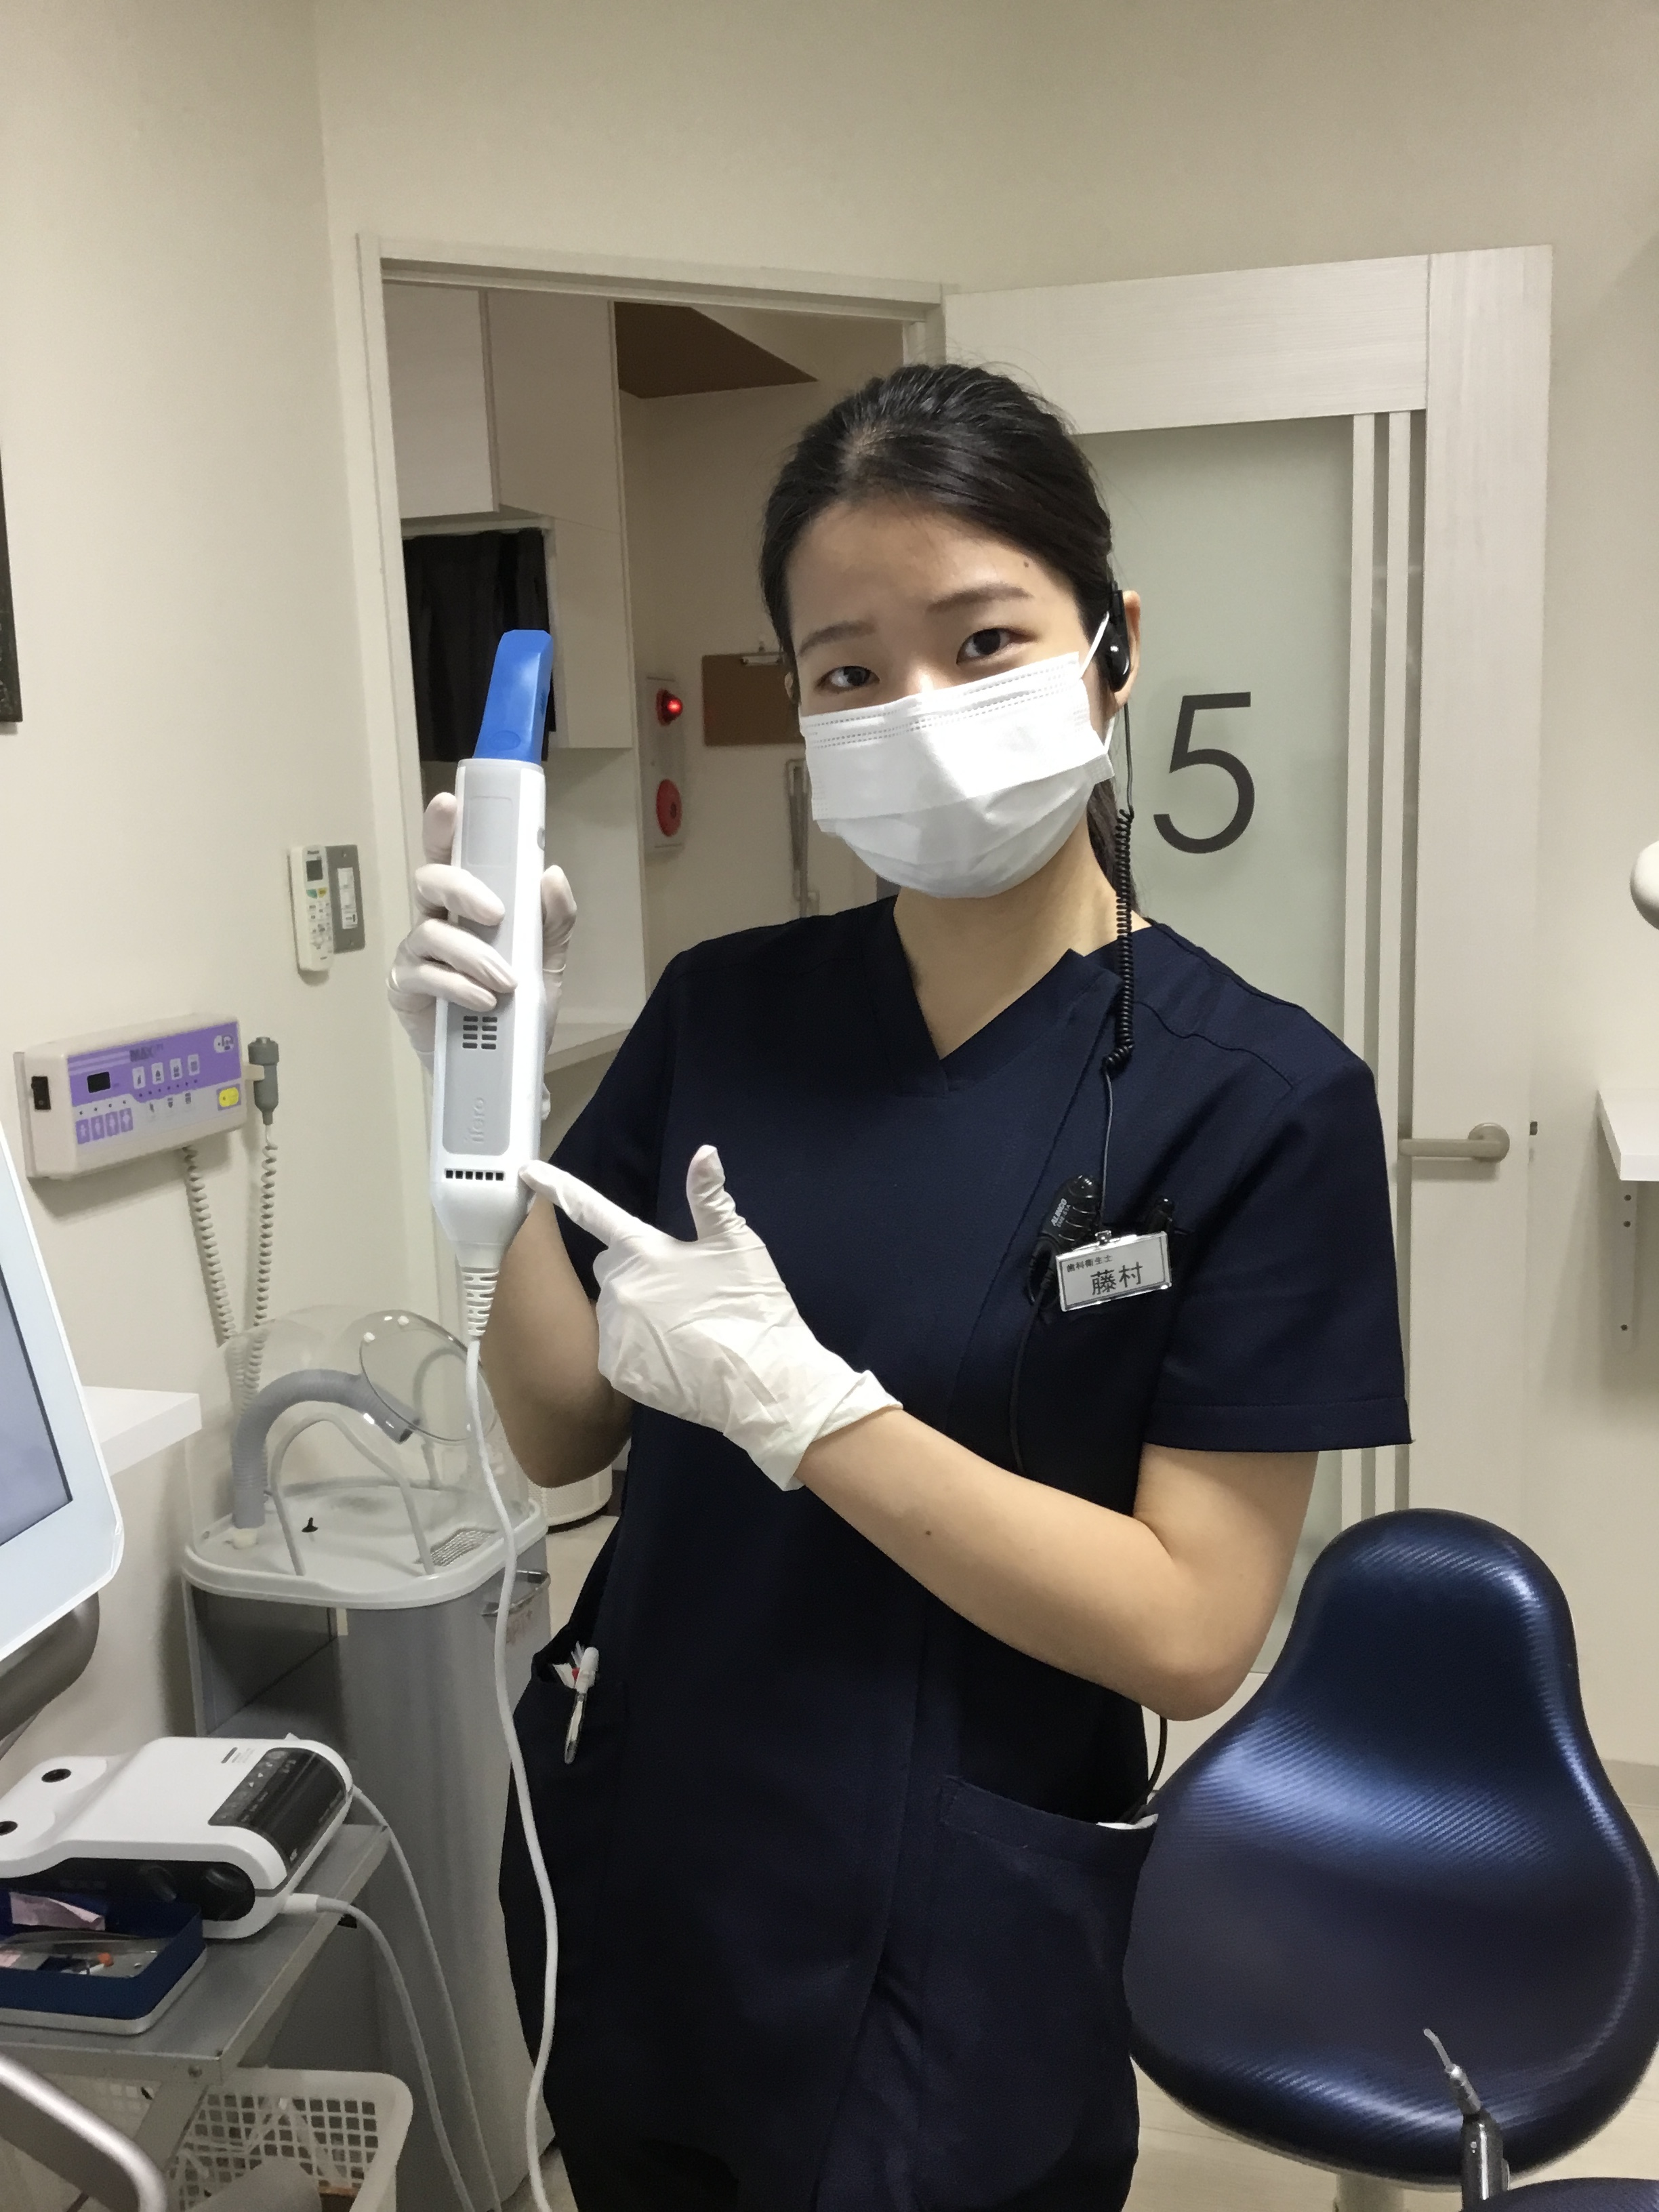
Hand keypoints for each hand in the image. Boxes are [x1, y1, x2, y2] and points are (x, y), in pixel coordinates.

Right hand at [388, 792, 576, 1071]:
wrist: (507, 1068)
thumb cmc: (517, 1009)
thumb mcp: (546, 964)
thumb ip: (552, 923)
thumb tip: (551, 875)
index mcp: (468, 905)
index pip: (453, 855)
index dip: (443, 827)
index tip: (449, 805)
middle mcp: (436, 920)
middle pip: (429, 880)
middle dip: (461, 889)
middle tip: (496, 912)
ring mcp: (416, 954)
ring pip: (430, 932)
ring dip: (472, 953)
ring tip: (504, 980)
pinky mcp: (405, 989)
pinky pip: (423, 976)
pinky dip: (456, 986)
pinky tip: (483, 1000)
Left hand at [521, 1145, 898, 1489]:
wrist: (760, 1384)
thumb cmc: (751, 1307)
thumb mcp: (738, 1245)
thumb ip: (711, 1199)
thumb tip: (704, 1152)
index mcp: (644, 1252)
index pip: (593, 1211)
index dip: (558, 1187)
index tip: (526, 1170)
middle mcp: (618, 1289)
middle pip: (612, 1268)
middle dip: (637, 1273)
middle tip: (682, 1292)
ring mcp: (614, 1332)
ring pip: (615, 1310)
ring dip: (638, 1314)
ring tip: (683, 1331)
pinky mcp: (615, 1370)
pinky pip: (617, 1349)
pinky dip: (638, 1350)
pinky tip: (673, 1357)